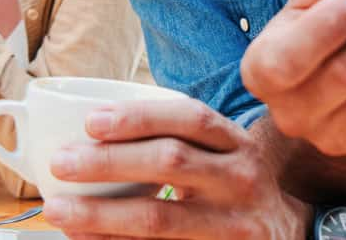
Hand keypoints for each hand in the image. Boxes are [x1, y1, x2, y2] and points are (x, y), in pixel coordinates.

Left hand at [44, 98, 310, 238]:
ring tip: (58, 211)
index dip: (139, 117)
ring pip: (160, 217)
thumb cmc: (234, 189)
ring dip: (102, 215)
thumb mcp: (223, 156)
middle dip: (109, 161)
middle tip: (61, 162)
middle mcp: (240, 180)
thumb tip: (90, 135)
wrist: (286, 234)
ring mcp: (233, 225)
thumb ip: (179, 141)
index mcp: (237, 144)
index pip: (191, 119)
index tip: (91, 121)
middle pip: (172, 162)